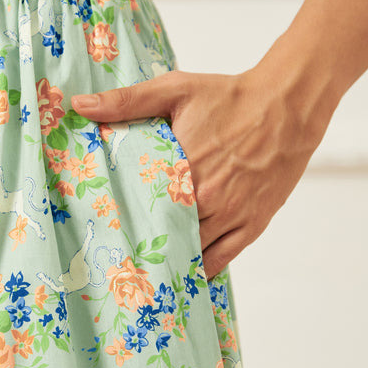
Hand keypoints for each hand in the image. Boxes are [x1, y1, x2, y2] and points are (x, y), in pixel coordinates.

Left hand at [71, 49, 335, 279]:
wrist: (287, 105)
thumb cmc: (231, 96)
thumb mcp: (176, 90)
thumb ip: (127, 102)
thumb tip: (80, 106)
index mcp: (184, 169)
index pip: (142, 209)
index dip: (120, 226)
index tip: (100, 239)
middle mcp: (207, 199)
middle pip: (166, 235)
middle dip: (143, 248)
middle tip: (118, 264)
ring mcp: (232, 215)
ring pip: (193, 252)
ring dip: (171, 261)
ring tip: (145, 277)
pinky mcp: (253, 223)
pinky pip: (224, 259)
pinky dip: (203, 271)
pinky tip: (186, 277)